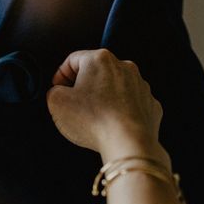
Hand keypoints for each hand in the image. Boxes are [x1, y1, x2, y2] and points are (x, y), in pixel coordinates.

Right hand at [47, 49, 169, 166]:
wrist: (128, 143)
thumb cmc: (94, 121)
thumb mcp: (56, 102)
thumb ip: (53, 91)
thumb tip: (59, 93)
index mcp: (99, 60)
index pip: (73, 59)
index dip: (60, 75)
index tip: (57, 88)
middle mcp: (124, 67)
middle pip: (96, 72)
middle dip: (83, 86)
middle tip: (74, 104)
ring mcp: (140, 85)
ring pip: (114, 87)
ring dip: (103, 98)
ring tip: (93, 117)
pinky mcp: (150, 104)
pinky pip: (130, 104)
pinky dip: (120, 111)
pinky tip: (110, 124)